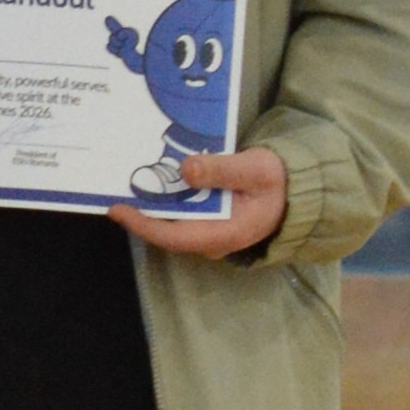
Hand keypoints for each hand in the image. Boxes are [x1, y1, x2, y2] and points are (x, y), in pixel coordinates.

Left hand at [109, 146, 285, 257]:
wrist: (296, 188)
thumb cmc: (278, 180)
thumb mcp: (256, 170)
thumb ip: (223, 171)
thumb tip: (187, 169)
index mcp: (224, 234)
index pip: (173, 236)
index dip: (143, 225)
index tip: (117, 210)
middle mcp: (211, 240)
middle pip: (166, 229)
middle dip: (140, 212)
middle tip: (113, 188)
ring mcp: (208, 232)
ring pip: (172, 221)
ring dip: (151, 203)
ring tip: (125, 181)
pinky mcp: (207, 221)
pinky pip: (180, 213)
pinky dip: (165, 198)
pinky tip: (151, 179)